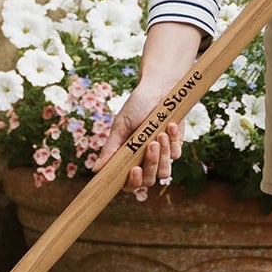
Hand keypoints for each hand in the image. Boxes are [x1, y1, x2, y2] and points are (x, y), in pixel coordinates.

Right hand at [95, 87, 183, 201]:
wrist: (160, 89)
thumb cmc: (137, 106)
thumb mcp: (120, 126)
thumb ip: (110, 149)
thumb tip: (95, 169)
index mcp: (126, 158)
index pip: (128, 183)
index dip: (132, 182)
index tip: (135, 170)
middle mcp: (143, 160)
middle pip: (148, 181)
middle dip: (150, 164)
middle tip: (151, 144)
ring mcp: (160, 156)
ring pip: (164, 173)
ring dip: (162, 156)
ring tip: (160, 135)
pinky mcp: (174, 147)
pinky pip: (175, 155)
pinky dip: (173, 141)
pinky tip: (170, 125)